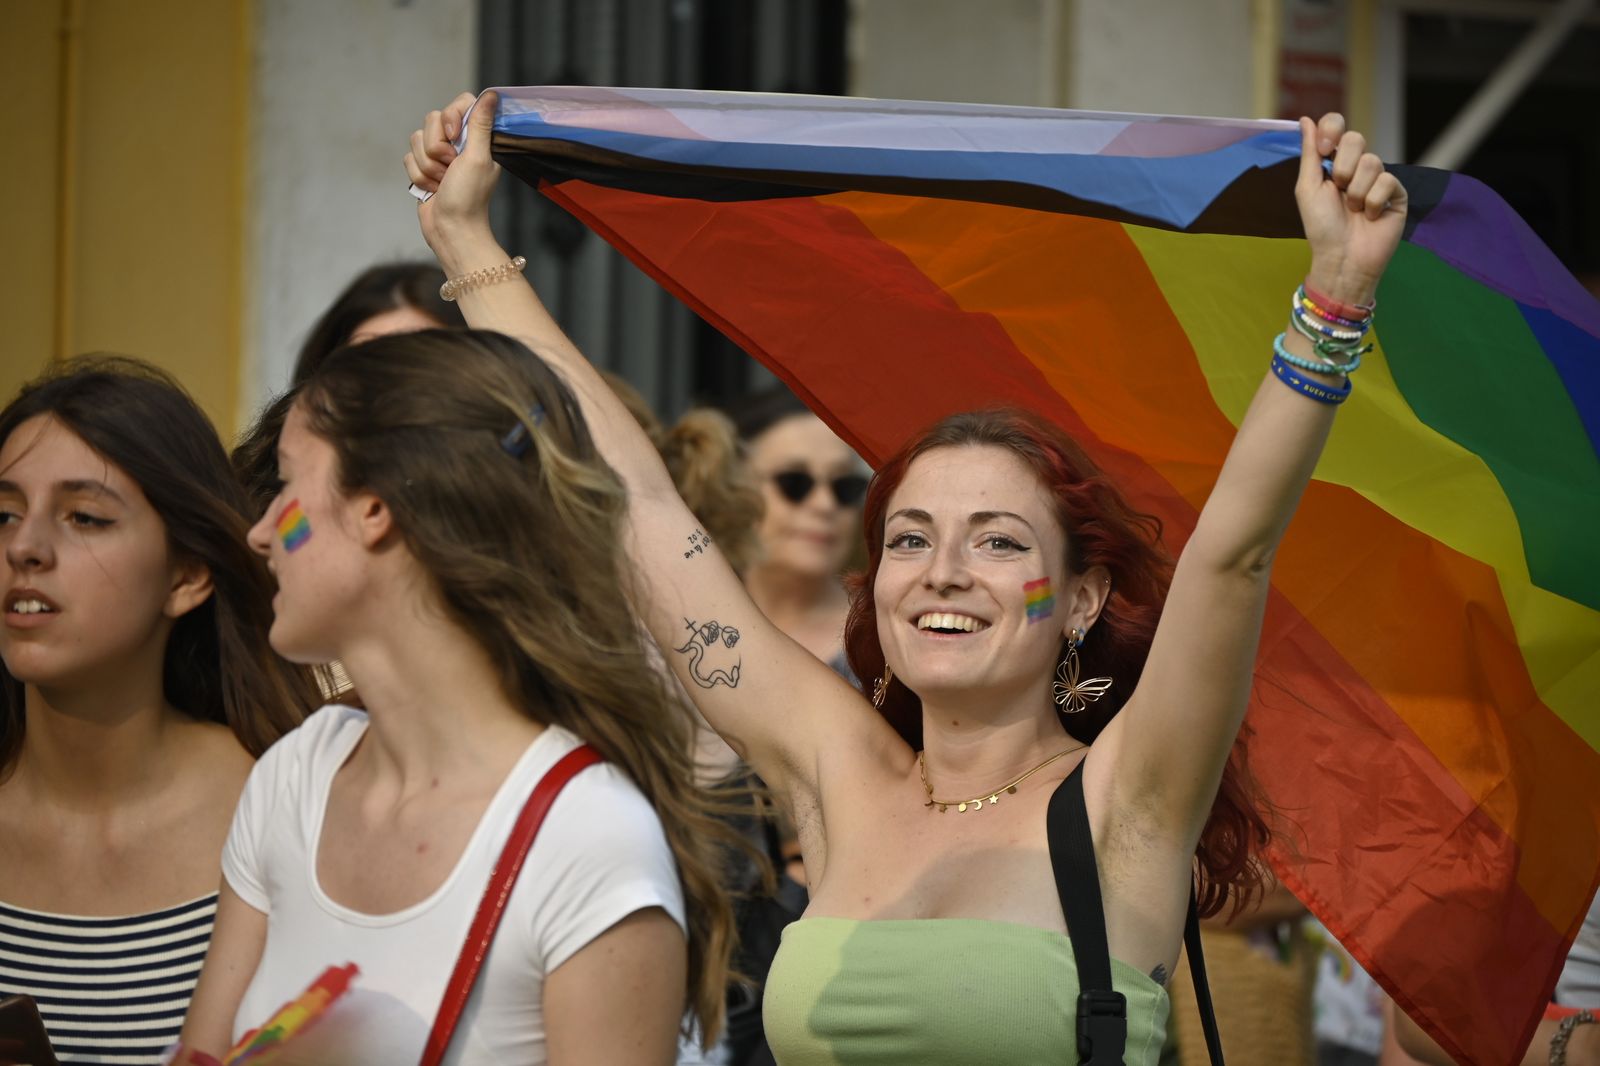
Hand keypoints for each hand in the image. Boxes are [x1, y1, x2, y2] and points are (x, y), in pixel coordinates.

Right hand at [404, 90, 501, 260]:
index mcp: (477, 137)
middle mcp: (459, 142)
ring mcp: (440, 155)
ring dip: (428, 166)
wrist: (450, 228)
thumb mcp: (478, 157)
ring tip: (443, 182)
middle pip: (432, 119)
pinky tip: (432, 189)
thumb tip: (492, 94)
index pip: (461, 102)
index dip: (451, 116)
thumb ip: (481, 124)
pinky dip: (419, 176)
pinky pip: (408, 157)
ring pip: (417, 139)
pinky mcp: (424, 167)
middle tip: (451, 168)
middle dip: (437, 149)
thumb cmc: (469, 197)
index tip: (453, 135)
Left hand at [1295, 113, 1406, 306]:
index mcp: (1334, 162)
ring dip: (1356, 191)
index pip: (1337, 126)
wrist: (1342, 258)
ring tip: (1353, 210)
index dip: (1332, 130)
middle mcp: (1357, 166)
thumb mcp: (1308, 188)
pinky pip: (1387, 182)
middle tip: (1338, 189)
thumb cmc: (1321, 227)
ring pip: (1373, 162)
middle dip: (1342, 167)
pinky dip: (1373, 202)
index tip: (1325, 149)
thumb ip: (1309, 154)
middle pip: (1356, 139)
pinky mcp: (1397, 193)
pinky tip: (1370, 217)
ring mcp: (1379, 179)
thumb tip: (1305, 119)